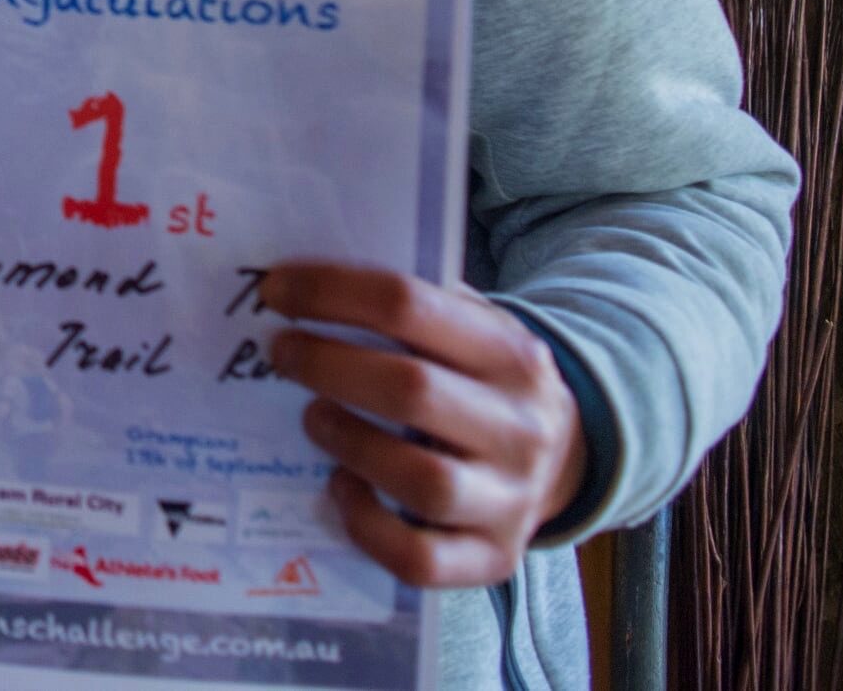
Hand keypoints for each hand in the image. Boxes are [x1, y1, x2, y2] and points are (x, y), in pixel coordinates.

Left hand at [262, 263, 585, 588]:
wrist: (565, 459)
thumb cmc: (484, 382)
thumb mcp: (474, 329)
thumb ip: (413, 307)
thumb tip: (302, 284)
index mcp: (512, 352)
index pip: (408, 304)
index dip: (330, 292)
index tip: (276, 290)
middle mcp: (520, 427)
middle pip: (411, 390)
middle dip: (327, 365)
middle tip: (281, 353)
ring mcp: (511, 500)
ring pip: (422, 481)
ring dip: (349, 443)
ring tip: (313, 417)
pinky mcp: (492, 558)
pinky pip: (419, 558)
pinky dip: (367, 526)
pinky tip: (340, 486)